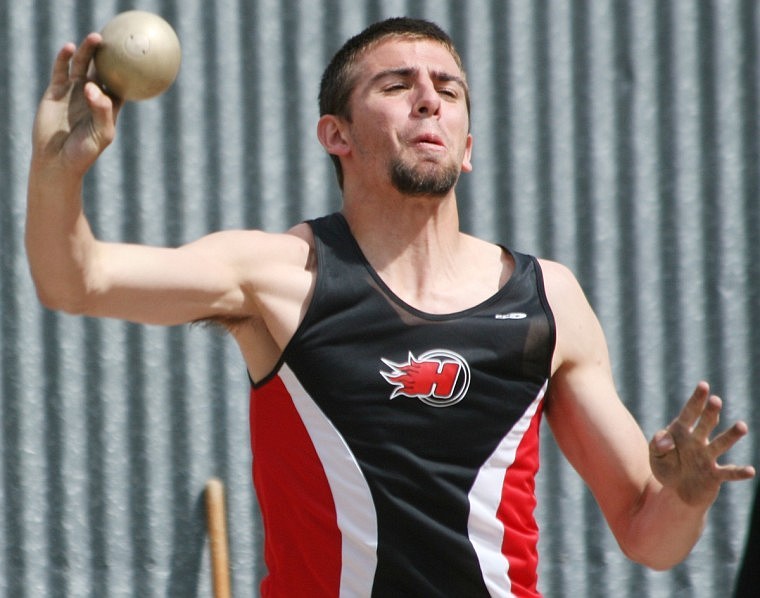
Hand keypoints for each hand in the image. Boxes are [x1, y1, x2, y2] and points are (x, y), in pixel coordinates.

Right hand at [31, 33, 120, 176]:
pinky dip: (64, 58)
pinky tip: (69, 47)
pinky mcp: (56, 91)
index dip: (128, 70)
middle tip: (115, 40)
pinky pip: (61, 70)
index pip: (121, 83)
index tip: (135, 55)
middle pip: (102, 69)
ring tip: (95, 38)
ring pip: (82, 65)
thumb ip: (101, 110)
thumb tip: (92, 86)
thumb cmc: (84, 152)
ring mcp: (74, 91)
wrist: (57, 160)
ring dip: (87, 50)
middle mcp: (92, 95)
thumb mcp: (101, 134)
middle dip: (108, 54)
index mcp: (109, 106)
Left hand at [650, 381, 754, 506]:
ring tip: (742, 426)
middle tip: (716, 400)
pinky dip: (739, 472)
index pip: (689, 413)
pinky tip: (750, 471)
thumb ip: (657, 444)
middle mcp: (697, 441)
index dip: (696, 400)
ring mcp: (707, 458)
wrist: (676, 491)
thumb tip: (666, 441)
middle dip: (710, 412)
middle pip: (706, 424)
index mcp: (681, 432)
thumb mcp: (655, 455)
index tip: (703, 385)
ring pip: (720, 444)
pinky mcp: (714, 475)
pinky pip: (728, 473)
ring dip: (730, 436)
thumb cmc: (666, 467)